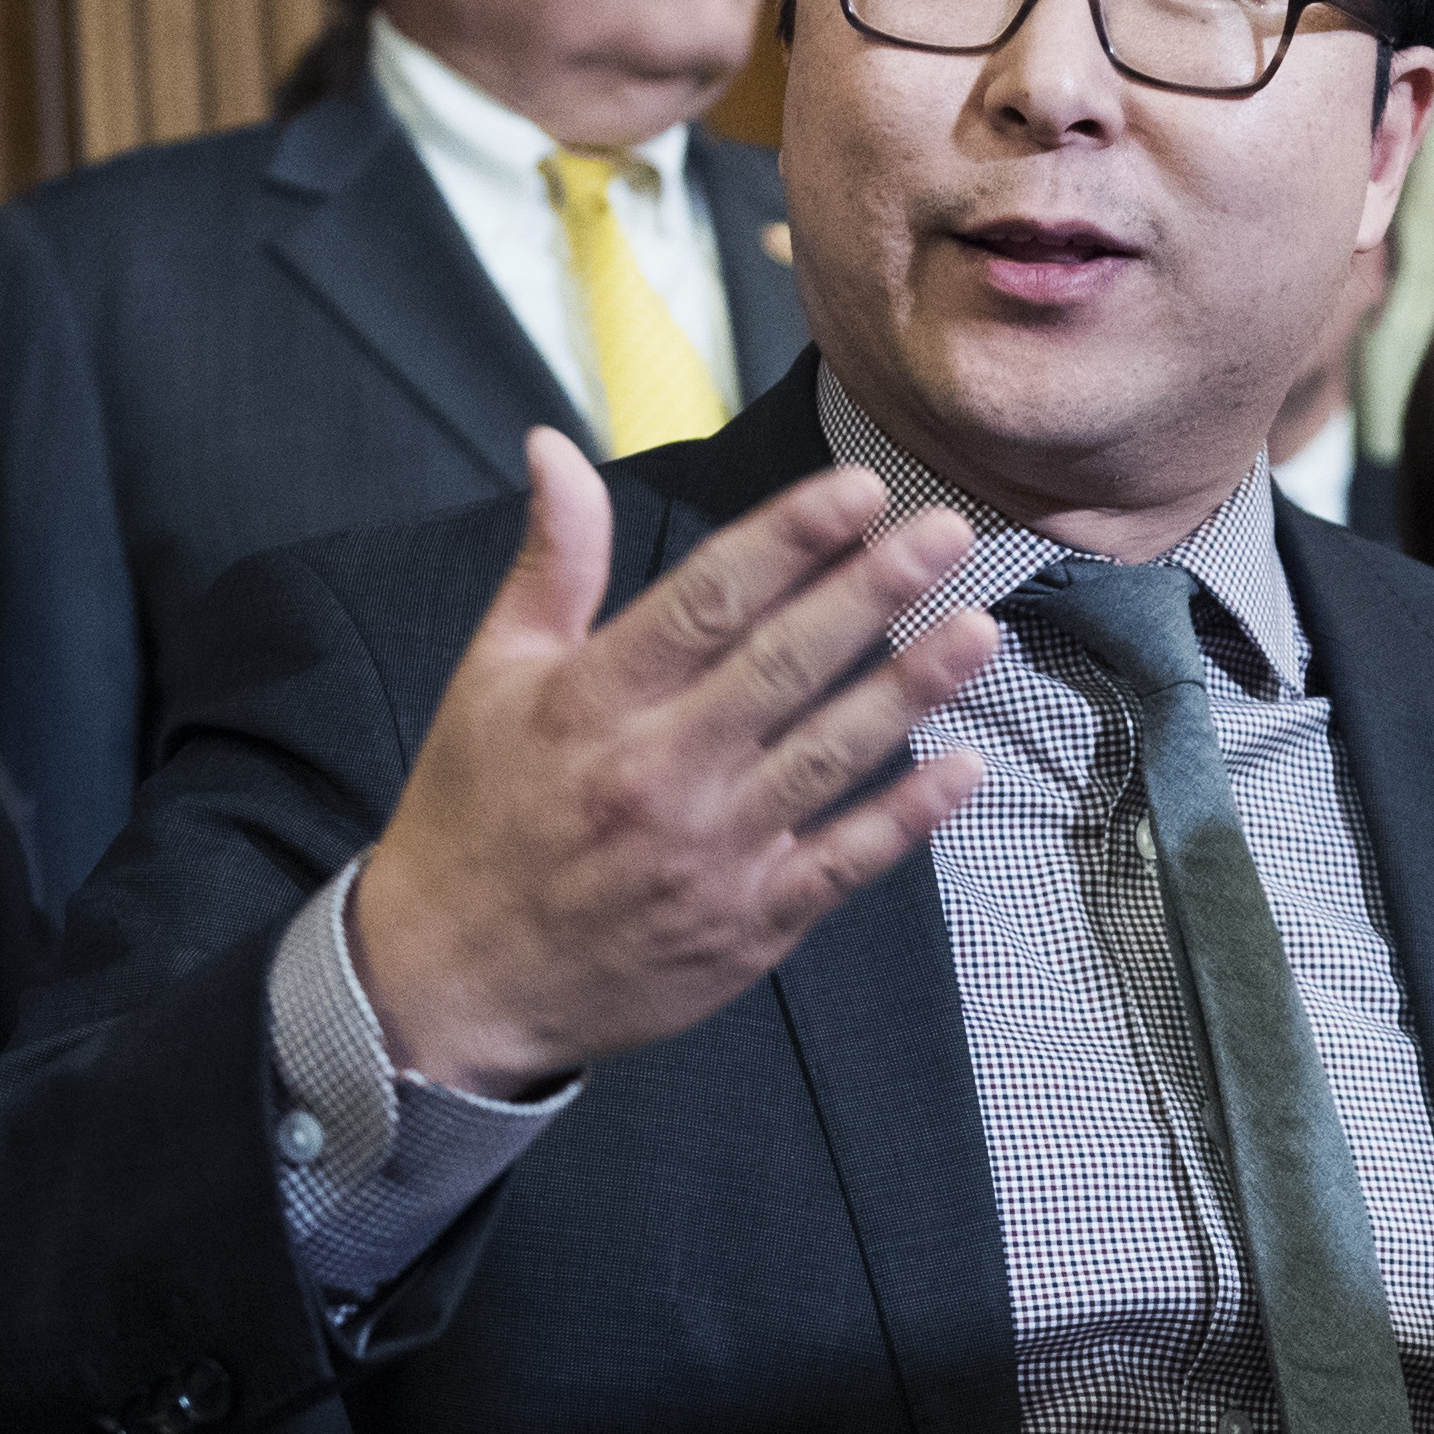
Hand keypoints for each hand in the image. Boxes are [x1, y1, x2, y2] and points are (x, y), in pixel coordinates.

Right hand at [354, 431, 998, 1095]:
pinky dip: (907, 817)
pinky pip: (842, 863)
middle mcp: (656, 772)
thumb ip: (552, 562)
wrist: (454, 983)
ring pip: (828, 756)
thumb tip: (557, 450)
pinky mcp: (745, 925)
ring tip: (979, 629)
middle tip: (946, 534)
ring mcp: (709, 854)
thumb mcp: (491, 677)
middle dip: (873, 591)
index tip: (860, 491)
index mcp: (592, 702)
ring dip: (911, 689)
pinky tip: (965, 767)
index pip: (707, 599)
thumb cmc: (477, 818)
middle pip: (783, 665)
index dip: (791, 538)